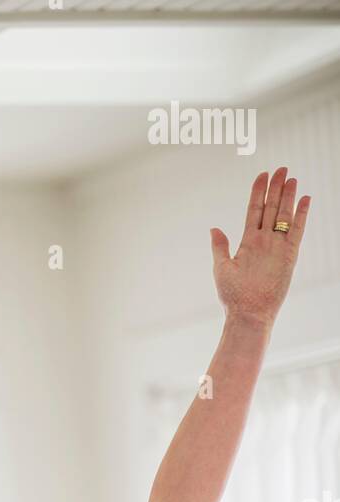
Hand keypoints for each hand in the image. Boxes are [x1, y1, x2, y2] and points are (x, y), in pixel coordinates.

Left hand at [210, 167, 310, 329]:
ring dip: (288, 196)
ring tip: (292, 178)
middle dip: (276, 188)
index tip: (262, 175)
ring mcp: (277, 247)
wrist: (248, 314)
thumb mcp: (221, 268)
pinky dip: (301, 214)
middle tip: (282, 168)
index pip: (254, 210)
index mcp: (247, 242)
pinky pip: (297, 231)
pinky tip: (304, 199)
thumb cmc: (233, 296)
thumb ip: (220, 247)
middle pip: (271, 208)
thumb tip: (214, 228)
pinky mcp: (289, 255)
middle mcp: (264, 241)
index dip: (258, 192)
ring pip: (284, 215)